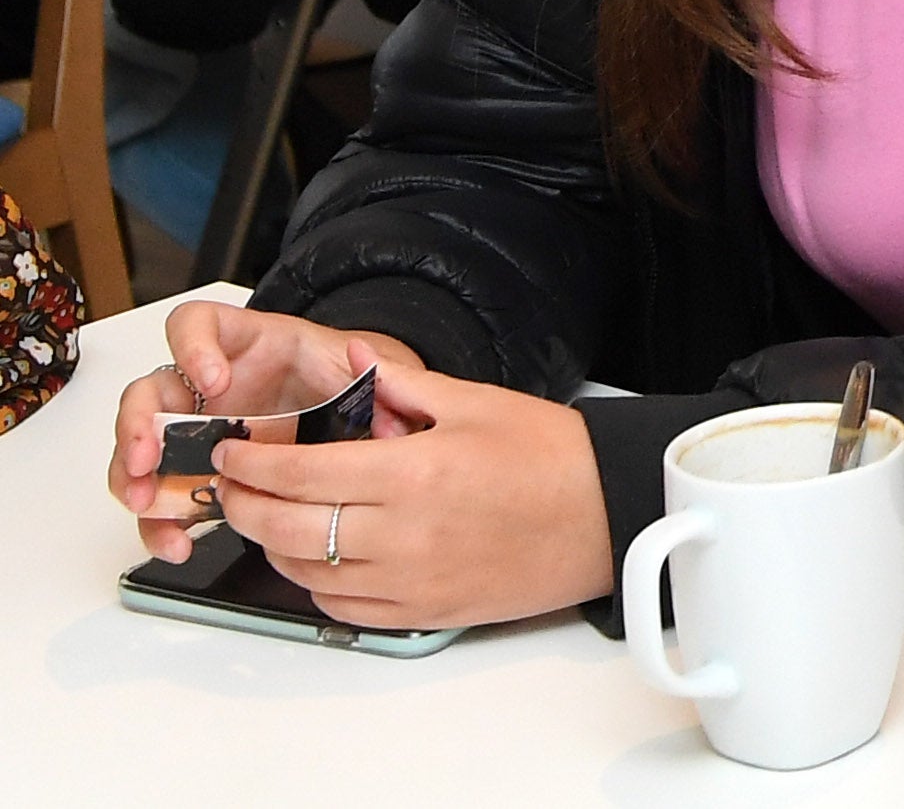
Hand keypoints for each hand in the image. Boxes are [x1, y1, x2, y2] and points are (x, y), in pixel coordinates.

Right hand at [108, 306, 427, 560]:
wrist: (354, 413)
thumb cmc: (346, 380)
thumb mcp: (362, 370)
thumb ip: (377, 383)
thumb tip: (392, 410)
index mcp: (244, 345)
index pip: (197, 325)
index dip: (194, 347)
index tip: (212, 380)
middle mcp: (207, 386)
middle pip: (149, 393)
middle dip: (138, 426)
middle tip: (147, 456)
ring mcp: (196, 430)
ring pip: (141, 448)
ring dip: (134, 478)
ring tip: (146, 504)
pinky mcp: (199, 473)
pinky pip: (164, 496)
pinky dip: (162, 521)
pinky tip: (176, 539)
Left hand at [201, 360, 612, 629]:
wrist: (605, 514)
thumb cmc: (552, 457)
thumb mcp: (479, 402)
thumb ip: (405, 385)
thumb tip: (353, 361)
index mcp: (414, 472)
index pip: (300, 472)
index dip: (251, 463)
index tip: (231, 453)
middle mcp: (403, 533)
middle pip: (286, 528)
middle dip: (244, 505)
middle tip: (234, 486)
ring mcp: (409, 579)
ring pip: (305, 573)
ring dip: (273, 545)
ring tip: (270, 517)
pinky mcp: (421, 611)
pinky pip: (342, 606)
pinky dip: (315, 583)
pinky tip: (319, 558)